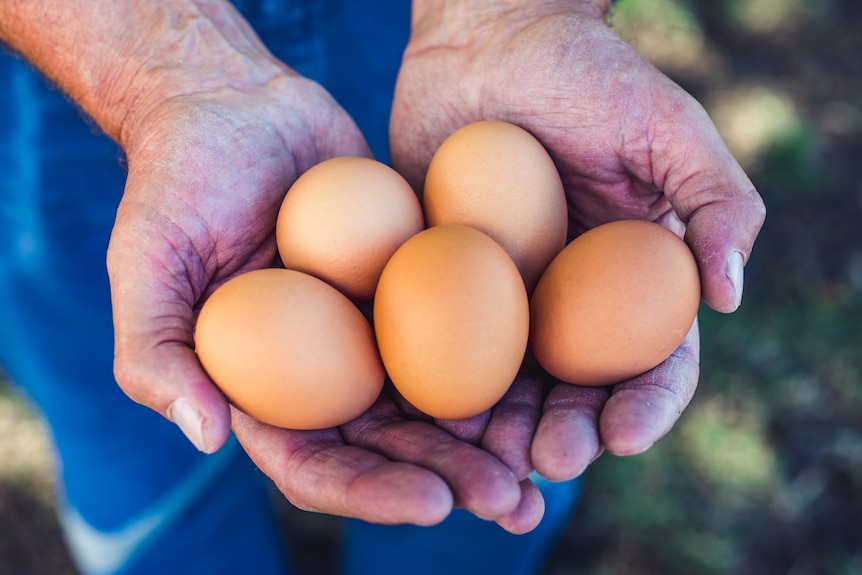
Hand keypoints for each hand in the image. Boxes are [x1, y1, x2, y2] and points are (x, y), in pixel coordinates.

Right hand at [104, 2, 540, 530]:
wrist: (232, 107)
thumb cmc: (175, 185)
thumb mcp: (144, 266)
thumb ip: (157, 354)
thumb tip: (207, 436)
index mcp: (263, 390)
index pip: (315, 463)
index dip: (370, 492)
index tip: (432, 503)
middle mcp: (324, 371)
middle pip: (391, 449)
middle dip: (451, 482)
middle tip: (515, 502)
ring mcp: (373, 329)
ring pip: (439, 400)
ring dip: (492, 439)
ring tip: (550, 464)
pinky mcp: (415, 280)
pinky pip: (464, 324)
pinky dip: (504, 360)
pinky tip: (551, 382)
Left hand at [389, 1, 764, 478]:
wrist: (487, 39)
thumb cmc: (588, 74)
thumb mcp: (671, 128)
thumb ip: (719, 204)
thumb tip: (728, 298)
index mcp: (631, 281)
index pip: (652, 361)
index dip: (647, 406)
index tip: (624, 434)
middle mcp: (568, 302)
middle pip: (574, 392)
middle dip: (567, 436)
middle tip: (547, 460)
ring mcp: (500, 299)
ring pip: (505, 386)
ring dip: (500, 433)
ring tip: (487, 461)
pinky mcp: (437, 283)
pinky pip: (434, 344)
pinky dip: (433, 387)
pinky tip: (426, 417)